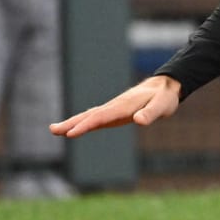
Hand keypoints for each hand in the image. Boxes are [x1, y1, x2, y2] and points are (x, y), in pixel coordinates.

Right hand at [51, 75, 181, 137]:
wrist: (166, 86)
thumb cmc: (164, 97)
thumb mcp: (162, 106)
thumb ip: (151, 113)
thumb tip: (139, 120)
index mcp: (123, 106)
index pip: (101, 117)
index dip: (86, 125)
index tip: (70, 134)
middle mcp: (115, 106)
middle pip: (90, 115)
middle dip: (72, 123)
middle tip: (53, 130)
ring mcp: (113, 109)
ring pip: (90, 116)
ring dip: (73, 122)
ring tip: (55, 130)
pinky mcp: (115, 112)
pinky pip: (96, 118)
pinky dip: (84, 122)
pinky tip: (74, 128)